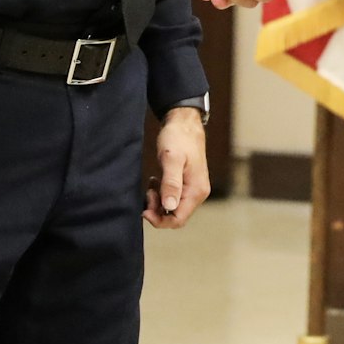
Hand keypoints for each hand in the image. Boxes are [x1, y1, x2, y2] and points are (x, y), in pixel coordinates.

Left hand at [143, 107, 209, 229]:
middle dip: (158, 210)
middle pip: (175, 216)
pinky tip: (155, 182)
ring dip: (158, 202)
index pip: (178, 219)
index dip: (160, 220)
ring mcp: (193, 188)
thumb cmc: (178, 138)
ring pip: (172, 208)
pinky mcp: (186, 183)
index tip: (145, 209)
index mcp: (197, 190)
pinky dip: (161, 194)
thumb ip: (171, 184)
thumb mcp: (171, 159)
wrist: (184, 122)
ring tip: (151, 185)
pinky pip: (172, 198)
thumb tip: (169, 207)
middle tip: (147, 193)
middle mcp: (198, 192)